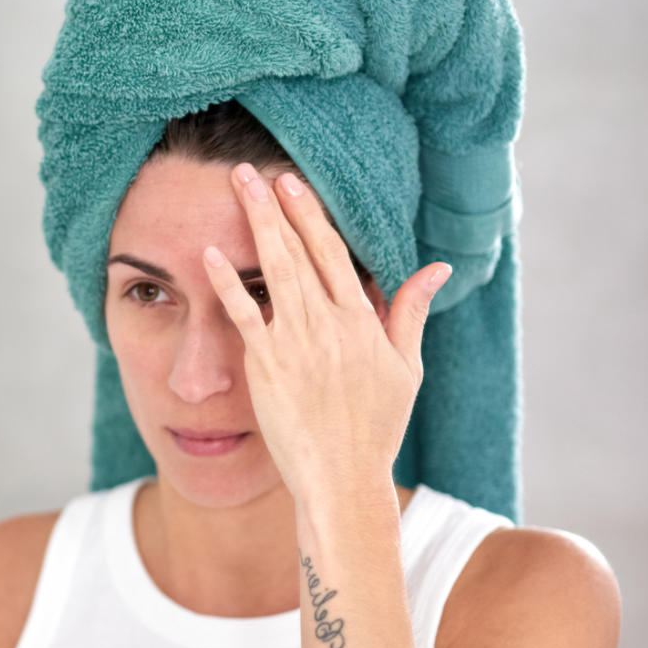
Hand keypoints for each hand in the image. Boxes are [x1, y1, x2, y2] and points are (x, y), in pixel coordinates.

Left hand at [203, 163, 451, 503]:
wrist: (344, 477)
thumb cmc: (375, 428)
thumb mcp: (405, 368)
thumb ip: (410, 313)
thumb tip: (437, 269)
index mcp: (362, 322)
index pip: (335, 254)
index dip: (312, 216)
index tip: (294, 184)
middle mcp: (330, 324)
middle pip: (301, 252)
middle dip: (277, 207)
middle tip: (252, 170)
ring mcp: (297, 342)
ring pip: (274, 270)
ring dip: (255, 225)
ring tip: (236, 190)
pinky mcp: (266, 365)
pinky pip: (243, 314)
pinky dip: (227, 282)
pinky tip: (210, 253)